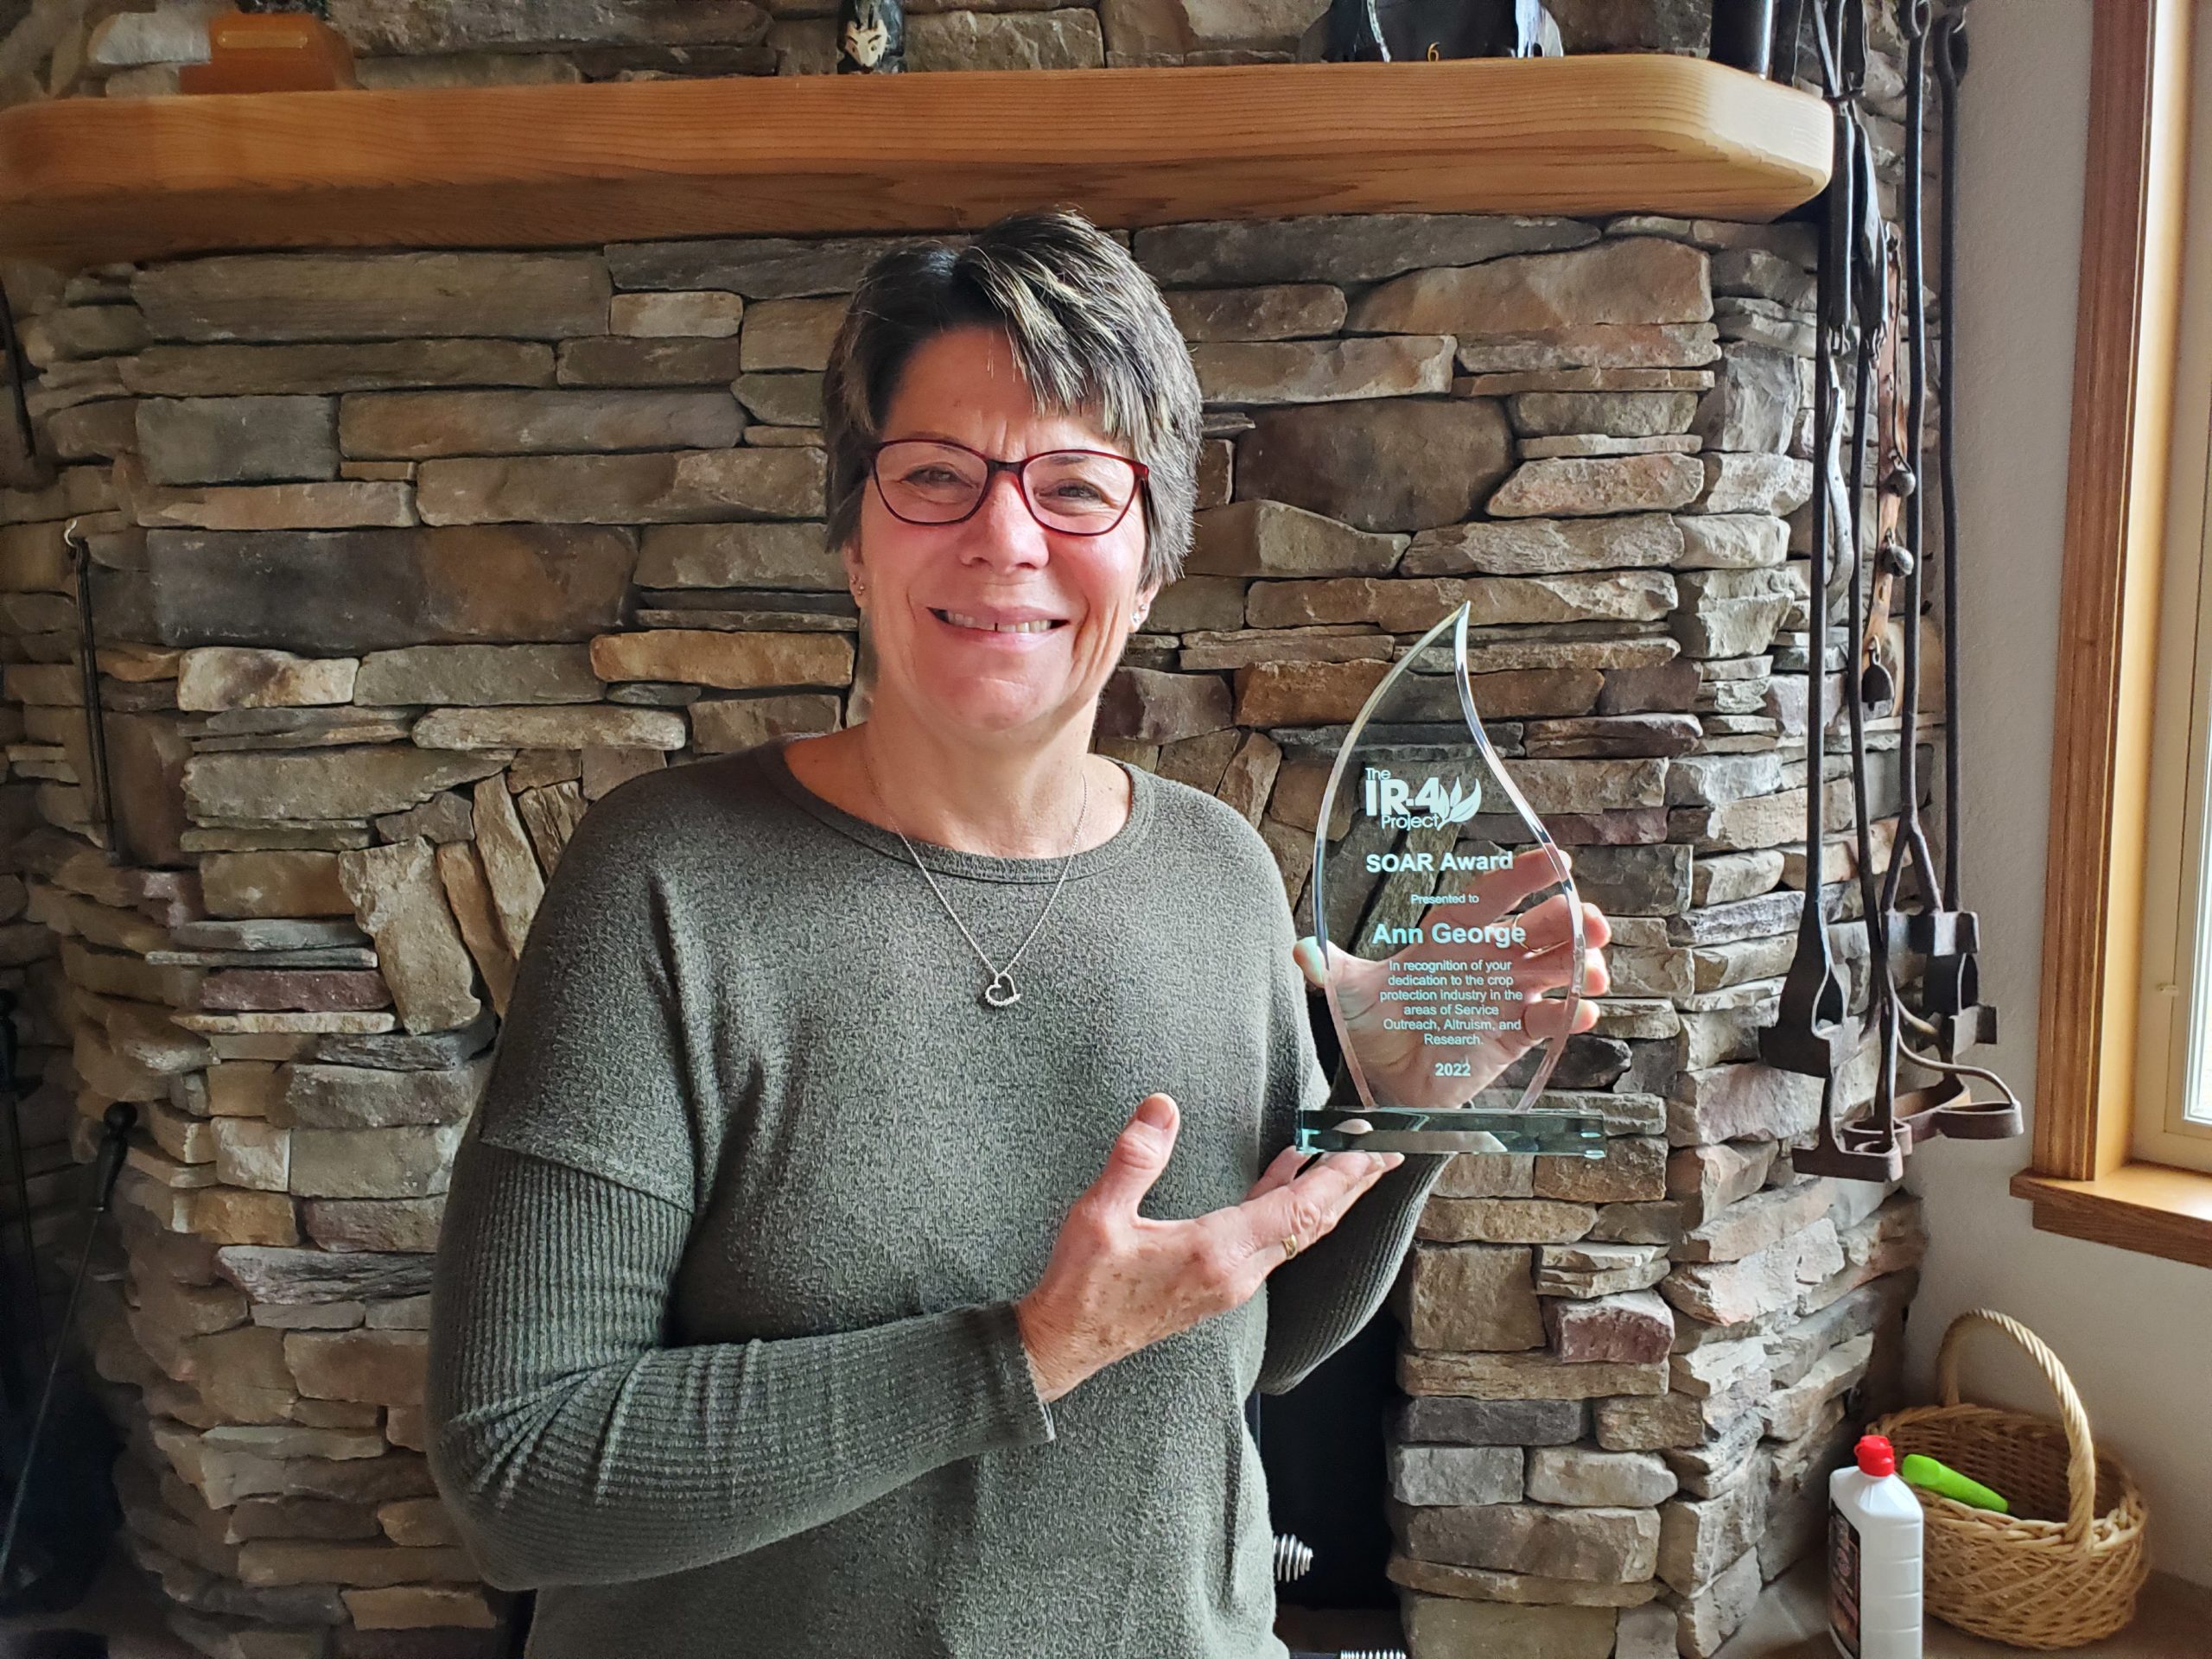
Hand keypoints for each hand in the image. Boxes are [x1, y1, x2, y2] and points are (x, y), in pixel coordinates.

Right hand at [1012, 1093, 1402, 1402]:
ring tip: (1351, 1162)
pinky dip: (1292, 1209)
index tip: (1369, 1146)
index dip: (1338, 1175)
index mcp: (1214, 1252)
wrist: (1067, 1345)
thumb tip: (1162, 1106)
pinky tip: (1286, 1182)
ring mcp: (1231, 1284)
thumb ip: (1135, 1158)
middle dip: (1353, 1185)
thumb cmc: (1082, 1284)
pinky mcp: (1220, 1287)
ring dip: (1327, 1198)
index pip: (1298, 1209)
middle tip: (1387, 1150)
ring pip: (1296, 1236)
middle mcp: (1236, 1273)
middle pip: (1313, 1224)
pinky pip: (1273, 1243)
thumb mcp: (1099, 1215)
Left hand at [1295, 847, 1612, 1110]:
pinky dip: (1570, 1016)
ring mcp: (1506, 995)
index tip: (1555, 859)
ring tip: (1595, 969)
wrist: (1386, 1077)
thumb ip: (1332, 969)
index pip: (1492, 896)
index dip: (1523, 876)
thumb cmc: (1375, 1022)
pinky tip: (1583, 1011)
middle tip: (1590, 919)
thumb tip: (1302, 951)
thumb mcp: (1349, 993)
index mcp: (1451, 935)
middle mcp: (1487, 959)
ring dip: (1581, 965)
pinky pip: (1550, 1021)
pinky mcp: (1515, 1035)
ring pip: (1555, 971)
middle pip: (1537, 930)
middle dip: (1568, 921)